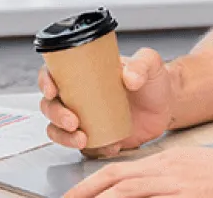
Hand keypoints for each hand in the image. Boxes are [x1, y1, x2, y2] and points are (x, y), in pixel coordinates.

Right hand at [41, 48, 180, 157]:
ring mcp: (85, 119)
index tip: (51, 90)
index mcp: (82, 73)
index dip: (44, 82)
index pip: (53, 74)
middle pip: (50, 105)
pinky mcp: (96, 138)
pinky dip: (92, 150)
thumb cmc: (154, 79)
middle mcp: (77, 96)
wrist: (167, 105)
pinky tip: (109, 147)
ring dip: (63, 137)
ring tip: (82, 139)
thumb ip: (141, 64)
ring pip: (58, 130)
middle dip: (55, 115)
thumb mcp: (150, 63)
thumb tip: (129, 78)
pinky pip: (84, 148)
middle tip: (72, 122)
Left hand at [62, 146, 212, 197]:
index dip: (91, 184)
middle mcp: (167, 172)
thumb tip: (135, 191)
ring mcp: (179, 186)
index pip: (118, 171)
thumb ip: (161, 179)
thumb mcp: (188, 169)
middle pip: (118, 181)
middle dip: (88, 193)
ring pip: (132, 194)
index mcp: (164, 163)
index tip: (73, 196)